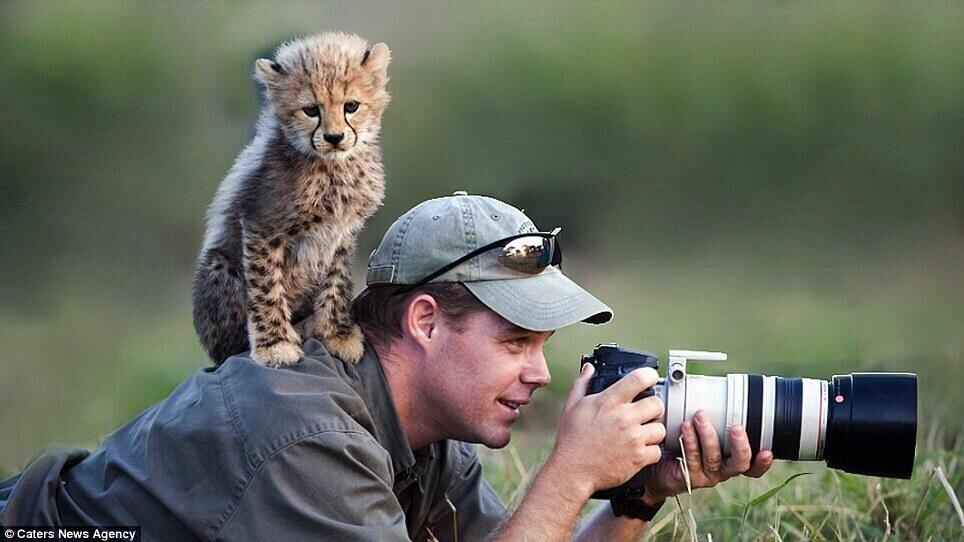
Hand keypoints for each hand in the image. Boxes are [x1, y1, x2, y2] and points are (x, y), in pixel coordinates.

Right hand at [548, 364, 665, 497]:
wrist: (572, 471)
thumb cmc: (571, 440)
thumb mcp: (572, 407)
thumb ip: (582, 384)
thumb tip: (589, 369)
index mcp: (609, 402)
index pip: (639, 379)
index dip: (649, 375)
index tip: (649, 378)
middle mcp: (624, 418)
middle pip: (657, 404)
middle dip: (654, 407)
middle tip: (646, 413)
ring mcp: (633, 439)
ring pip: (660, 428)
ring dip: (653, 431)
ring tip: (642, 434)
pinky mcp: (638, 458)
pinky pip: (657, 451)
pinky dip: (650, 452)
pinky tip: (639, 450)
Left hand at [640, 410, 772, 502]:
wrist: (657, 466)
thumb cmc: (682, 443)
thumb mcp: (702, 428)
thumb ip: (712, 414)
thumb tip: (713, 383)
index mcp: (731, 458)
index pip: (753, 464)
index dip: (763, 461)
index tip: (767, 451)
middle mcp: (722, 469)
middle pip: (740, 464)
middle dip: (740, 445)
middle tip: (736, 428)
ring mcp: (706, 474)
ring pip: (713, 458)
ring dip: (708, 435)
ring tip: (699, 416)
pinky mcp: (688, 476)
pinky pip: (691, 459)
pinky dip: (689, 441)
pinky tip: (684, 428)